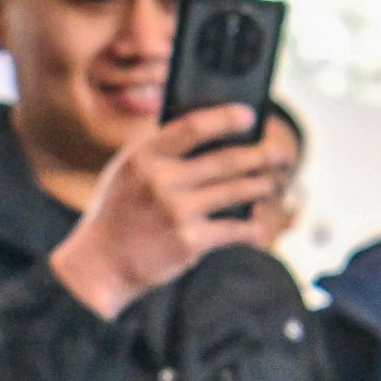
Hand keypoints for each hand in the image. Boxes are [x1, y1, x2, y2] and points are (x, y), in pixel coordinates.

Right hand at [44, 108, 286, 318]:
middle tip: (279, 153)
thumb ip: (158, 151)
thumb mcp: (126, 172)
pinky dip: (250, 227)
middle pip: (225, 159)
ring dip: (261, 186)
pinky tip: (258, 226)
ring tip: (272, 183)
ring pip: (236, 191)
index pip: (192, 126)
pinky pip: (233, 229)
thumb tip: (206, 130)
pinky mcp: (190, 242)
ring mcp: (177, 212)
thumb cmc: (118, 214)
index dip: (225, 118)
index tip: (249, 115)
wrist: (101, 264)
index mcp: (143, 157)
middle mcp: (161, 180)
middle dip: (259, 155)